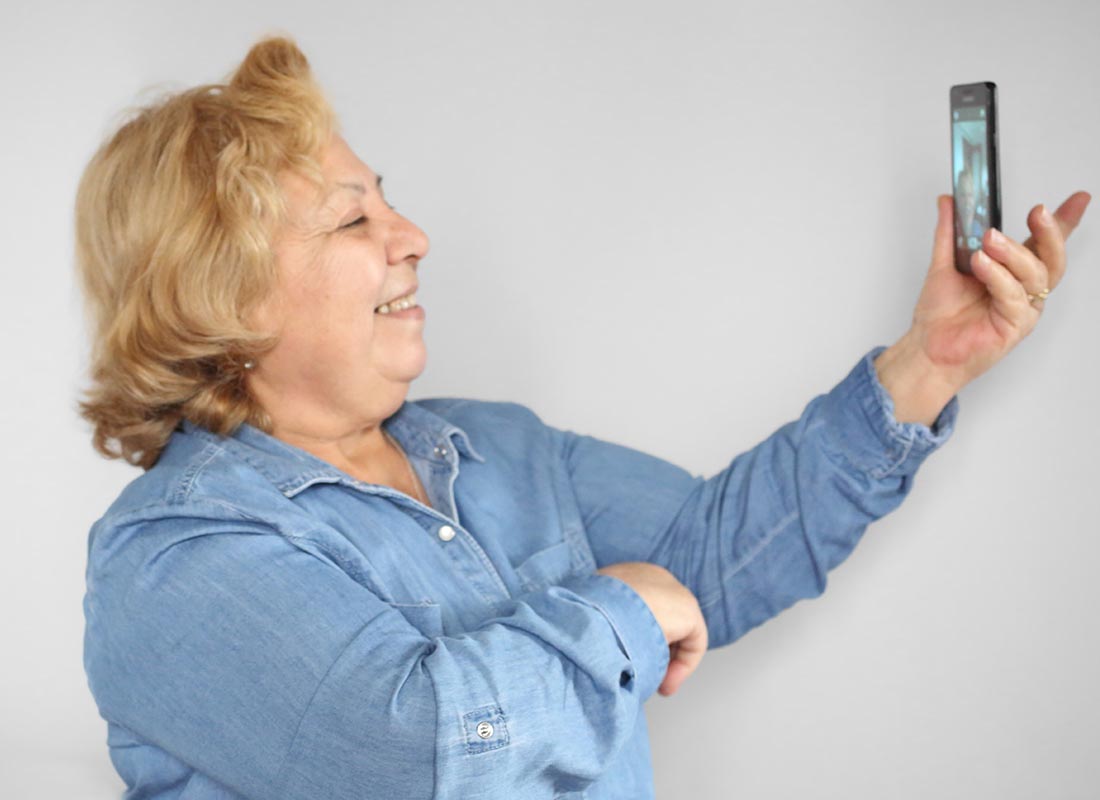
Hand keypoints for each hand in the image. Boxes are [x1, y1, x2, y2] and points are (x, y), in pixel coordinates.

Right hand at [596, 562, 707, 696]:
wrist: (597, 612)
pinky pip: (693, 641)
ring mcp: (672, 590)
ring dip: (667, 662)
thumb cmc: (584, 617)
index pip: (641, 606)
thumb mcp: (588, 617)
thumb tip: (602, 649)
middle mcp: (651, 577)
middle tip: (645, 678)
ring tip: (656, 686)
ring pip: (678, 632)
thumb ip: (602, 624)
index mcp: (626, 574)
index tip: (627, 662)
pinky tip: (666, 683)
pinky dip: (683, 665)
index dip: (637, 640)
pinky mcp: (688, 608)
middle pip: (663, 619)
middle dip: (656, 651)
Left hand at [908, 191, 1090, 389]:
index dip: (1064, 221)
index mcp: (1014, 272)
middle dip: (1050, 232)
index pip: (1044, 243)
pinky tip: (981, 263)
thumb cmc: (940, 314)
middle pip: (1052, 258)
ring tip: (988, 238)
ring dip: (1012, 252)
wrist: (926, 347)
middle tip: (1037, 212)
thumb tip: (948, 201)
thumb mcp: (944, 264)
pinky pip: (1014, 295)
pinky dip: (997, 276)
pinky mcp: (1016, 326)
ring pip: (1035, 274)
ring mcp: (1024, 308)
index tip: (1079, 198)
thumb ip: (949, 233)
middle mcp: (1025, 289)